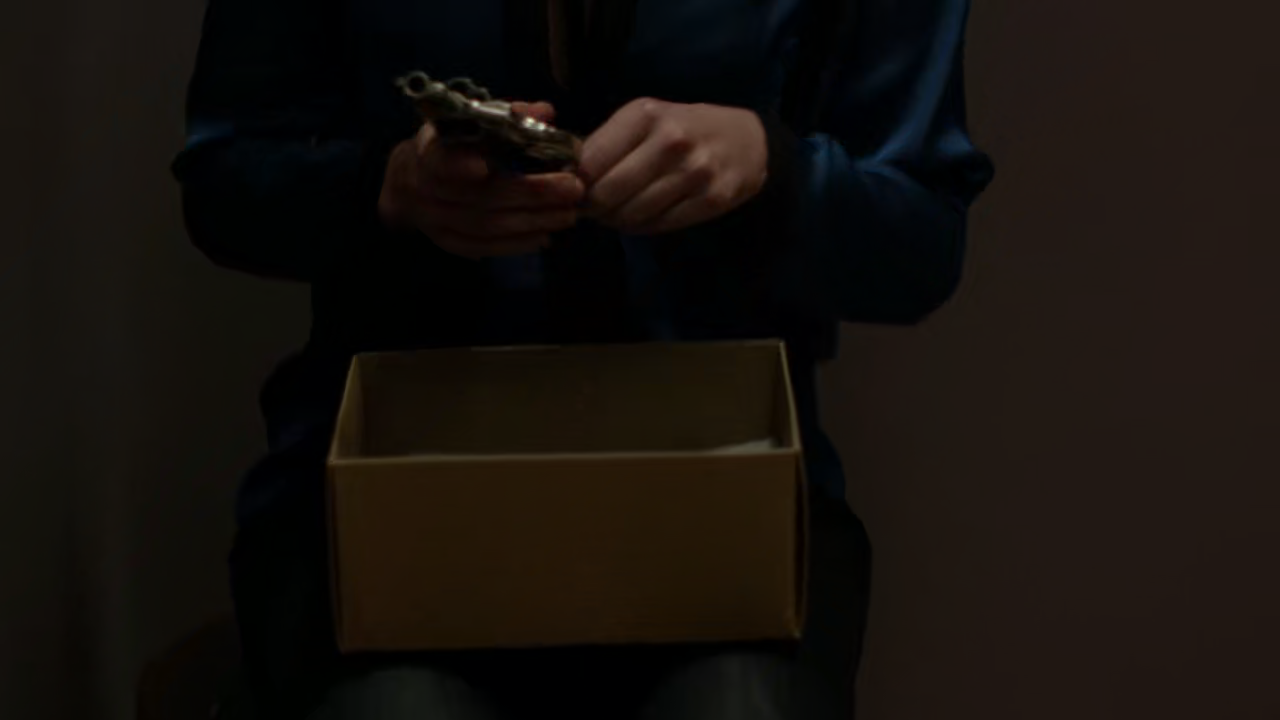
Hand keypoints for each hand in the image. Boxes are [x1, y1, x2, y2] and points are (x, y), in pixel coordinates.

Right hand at [378, 102, 584, 258]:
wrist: (414, 179)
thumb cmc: (455, 143)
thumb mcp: (473, 121)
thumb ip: (508, 115)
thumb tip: (544, 111)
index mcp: (429, 149)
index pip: (438, 158)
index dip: (457, 165)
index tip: (483, 167)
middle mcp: (424, 186)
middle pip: (478, 196)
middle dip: (531, 193)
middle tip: (572, 189)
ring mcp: (433, 218)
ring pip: (485, 226)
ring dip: (531, 222)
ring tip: (567, 214)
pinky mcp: (446, 241)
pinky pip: (482, 246)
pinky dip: (515, 244)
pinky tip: (544, 236)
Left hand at [578, 98, 767, 234]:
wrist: (747, 140)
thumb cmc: (684, 128)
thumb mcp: (645, 119)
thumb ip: (607, 142)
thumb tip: (564, 175)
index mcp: (645, 115)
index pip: (590, 162)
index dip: (575, 183)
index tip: (575, 190)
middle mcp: (670, 141)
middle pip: (608, 193)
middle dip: (593, 207)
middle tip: (593, 208)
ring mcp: (694, 172)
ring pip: (632, 214)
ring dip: (616, 220)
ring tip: (616, 213)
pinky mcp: (712, 199)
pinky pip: (659, 225)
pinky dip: (642, 227)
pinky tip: (642, 218)